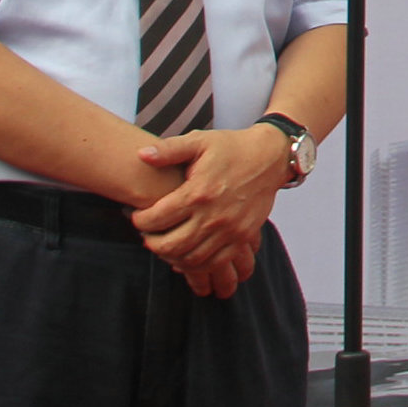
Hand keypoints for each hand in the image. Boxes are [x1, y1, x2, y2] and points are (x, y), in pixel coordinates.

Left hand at [129, 125, 287, 288]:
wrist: (270, 156)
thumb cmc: (232, 147)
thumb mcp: (200, 141)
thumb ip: (169, 149)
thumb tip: (141, 154)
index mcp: (198, 192)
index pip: (157, 218)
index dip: (139, 221)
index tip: (136, 217)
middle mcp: (213, 215)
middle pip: (171, 245)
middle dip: (151, 243)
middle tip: (147, 235)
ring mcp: (230, 230)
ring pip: (191, 259)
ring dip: (171, 257)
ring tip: (164, 245)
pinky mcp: (242, 237)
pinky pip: (215, 263)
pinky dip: (197, 265)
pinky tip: (186, 256)